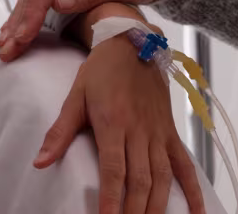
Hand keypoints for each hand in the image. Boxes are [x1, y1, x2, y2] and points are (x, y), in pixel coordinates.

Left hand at [35, 29, 205, 213]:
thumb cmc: (101, 70)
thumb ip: (60, 132)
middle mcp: (139, 131)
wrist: (132, 41)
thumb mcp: (75, 96)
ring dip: (158, 208)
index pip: (114, 170)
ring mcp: (159, 133)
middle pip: (140, 180)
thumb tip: (40, 162)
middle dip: (134, 211)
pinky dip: (193, 190)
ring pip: (162, 177)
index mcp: (113, 123)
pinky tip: (198, 213)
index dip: (112, 199)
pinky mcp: (171, 132)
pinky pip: (185, 165)